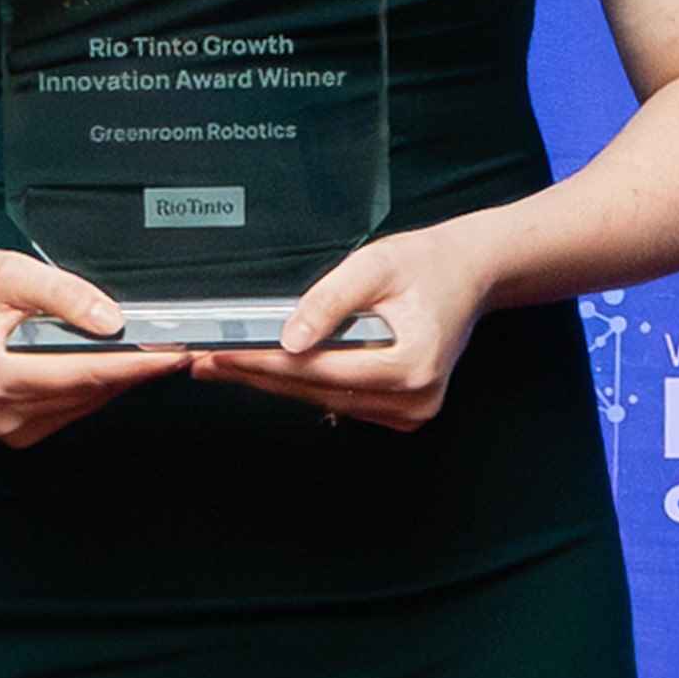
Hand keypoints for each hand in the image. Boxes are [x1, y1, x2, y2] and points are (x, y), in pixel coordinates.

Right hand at [0, 250, 184, 446]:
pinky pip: (72, 409)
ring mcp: (6, 429)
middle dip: (134, 368)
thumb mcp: (8, 272)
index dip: (133, 364)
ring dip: (118, 377)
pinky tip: (108, 362)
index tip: (174, 353)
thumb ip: (62, 294)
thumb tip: (113, 322)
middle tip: (178, 343)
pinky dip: (95, 386)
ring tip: (149, 348)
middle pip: (88, 392)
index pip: (80, 375)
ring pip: (85, 404)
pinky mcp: (15, 433)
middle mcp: (0, 413)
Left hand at [190, 219, 500, 429]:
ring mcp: (411, 412)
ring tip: (227, 365)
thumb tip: (288, 338)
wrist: (470, 274)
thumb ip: (330, 301)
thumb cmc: (427, 264)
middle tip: (208, 362)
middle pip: (317, 391)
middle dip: (258, 375)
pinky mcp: (403, 412)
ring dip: (275, 383)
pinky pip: (341, 401)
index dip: (264, 363)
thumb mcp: (375, 265)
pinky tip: (270, 371)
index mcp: (412, 365)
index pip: (320, 370)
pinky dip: (306, 384)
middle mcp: (414, 400)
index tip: (222, 354)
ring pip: (324, 400)